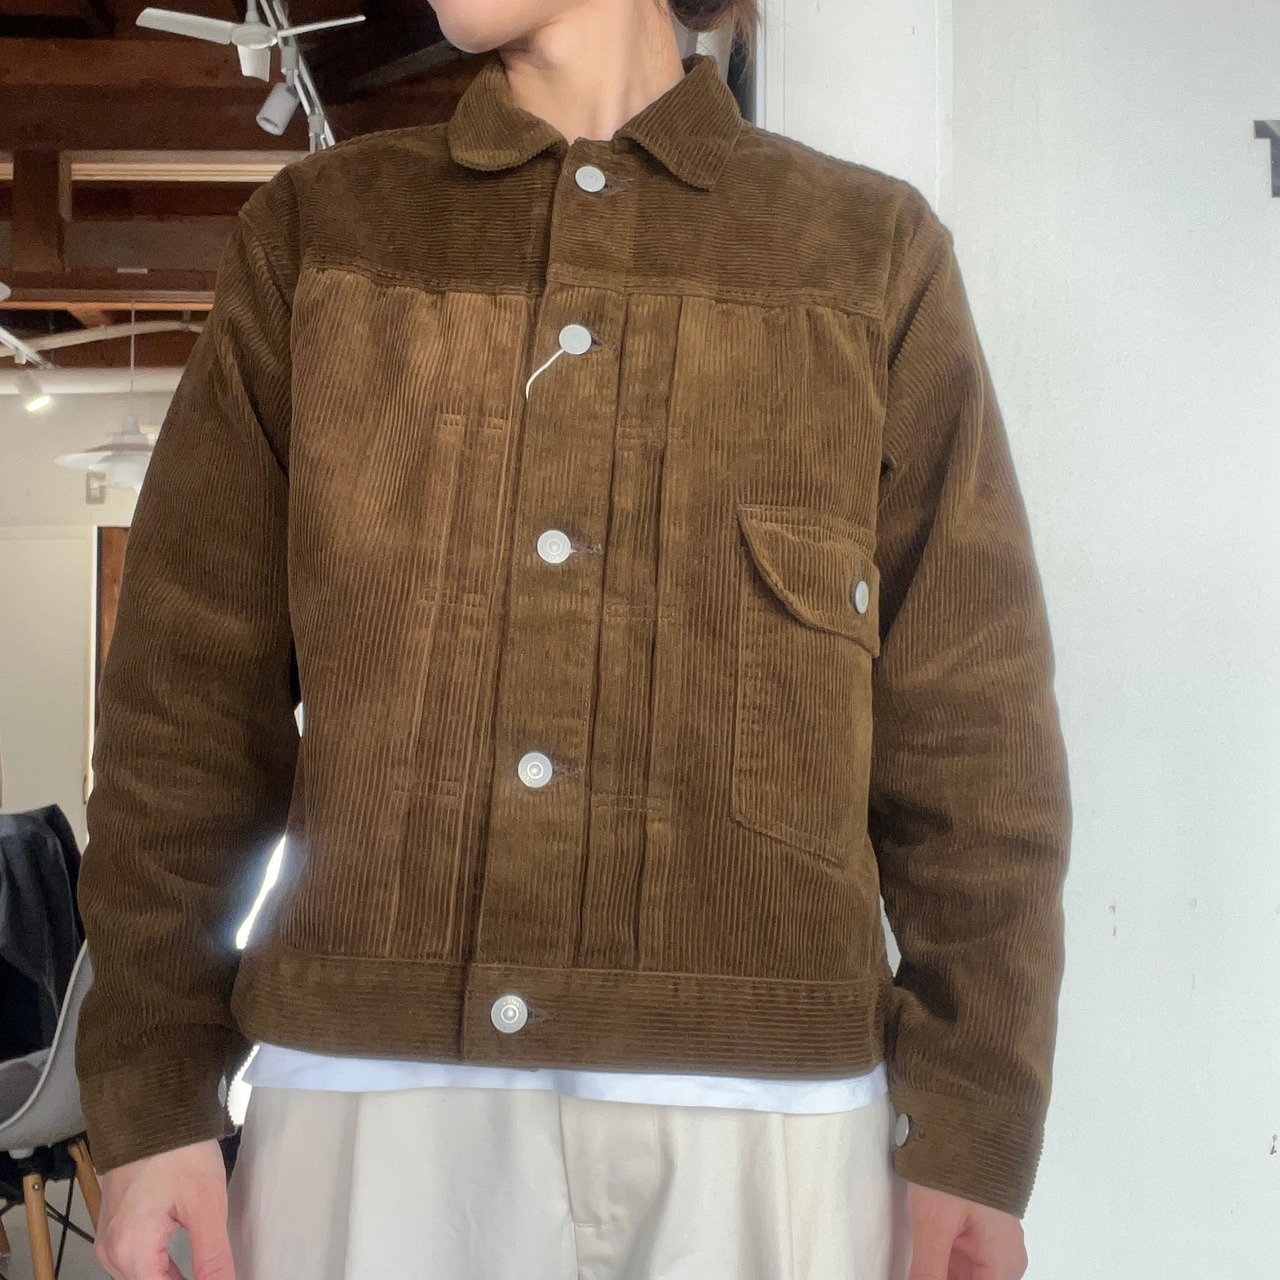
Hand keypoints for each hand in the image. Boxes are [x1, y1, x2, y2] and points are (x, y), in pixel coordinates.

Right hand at [95, 1139, 234, 1279]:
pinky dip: (158, 1268)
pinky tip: (181, 1268)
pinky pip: (133, 1260)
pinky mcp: (114, 1225)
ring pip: (140, 1278)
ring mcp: (109, 1238)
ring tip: (202, 1273)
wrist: (152, 1113)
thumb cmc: (179, 1152)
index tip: (218, 1279)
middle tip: (214, 1275)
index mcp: (131, 1251)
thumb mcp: (207, 1207)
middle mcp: (112, 1251)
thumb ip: (212, 1258)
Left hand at [905, 1181, 1028, 1279]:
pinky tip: (917, 1266)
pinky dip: (936, 1267)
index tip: (920, 1276)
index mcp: (1002, 1265)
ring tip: (912, 1267)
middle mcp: (1002, 1261)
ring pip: (961, 1276)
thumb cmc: (956, 1169)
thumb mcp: (934, 1225)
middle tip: (913, 1270)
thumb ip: (928, 1270)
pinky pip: (957, 1264)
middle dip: (938, 1278)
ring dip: (936, 1273)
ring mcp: (989, 1247)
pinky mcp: (974, 1234)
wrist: (962, 1121)